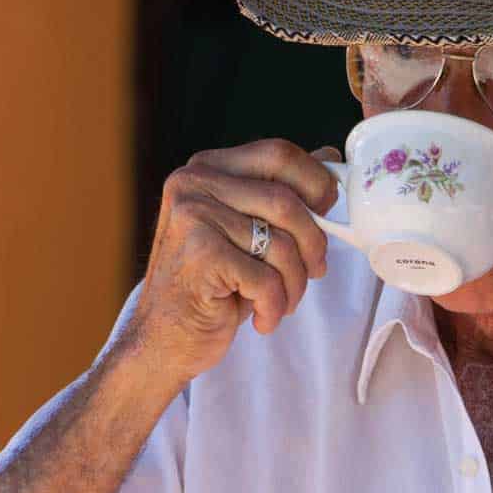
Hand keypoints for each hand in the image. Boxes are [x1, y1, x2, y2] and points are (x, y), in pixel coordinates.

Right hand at [122, 139, 340, 385]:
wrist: (163, 338)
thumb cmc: (211, 283)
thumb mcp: (245, 229)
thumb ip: (279, 191)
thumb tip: (329, 159)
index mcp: (207, 168)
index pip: (279, 154)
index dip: (316, 182)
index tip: (326, 213)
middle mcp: (194, 184)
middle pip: (287, 201)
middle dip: (313, 243)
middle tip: (314, 269)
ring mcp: (193, 218)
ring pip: (281, 245)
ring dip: (295, 283)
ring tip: (282, 301)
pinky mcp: (200, 256)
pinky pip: (267, 280)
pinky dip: (275, 307)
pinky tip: (261, 318)